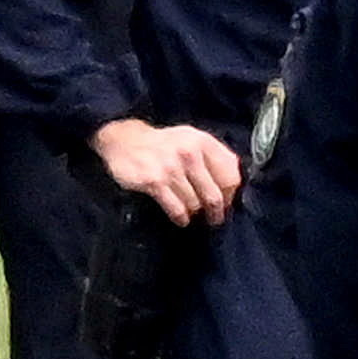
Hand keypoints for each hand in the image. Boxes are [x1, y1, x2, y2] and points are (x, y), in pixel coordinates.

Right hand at [97, 119, 243, 225]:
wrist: (124, 140)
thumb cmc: (163, 144)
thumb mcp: (191, 140)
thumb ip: (212, 157)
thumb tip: (232, 185)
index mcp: (203, 142)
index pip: (230, 174)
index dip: (231, 194)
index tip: (228, 202)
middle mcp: (189, 153)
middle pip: (214, 194)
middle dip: (216, 211)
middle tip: (215, 218)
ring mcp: (171, 168)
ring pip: (195, 203)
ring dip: (195, 213)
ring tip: (193, 214)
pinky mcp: (154, 182)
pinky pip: (176, 208)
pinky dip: (181, 217)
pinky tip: (181, 218)